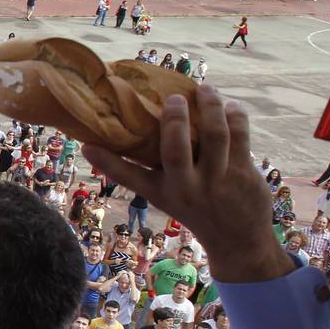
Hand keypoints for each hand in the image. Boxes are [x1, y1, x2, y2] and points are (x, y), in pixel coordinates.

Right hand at [84, 86, 288, 282]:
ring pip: (215, 135)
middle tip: (174, 98)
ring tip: (205, 89)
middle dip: (174, 119)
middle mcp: (186, 186)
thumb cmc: (194, 208)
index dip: (106, 161)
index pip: (129, 177)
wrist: (237, 238)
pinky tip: (230, 106)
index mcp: (162, 191)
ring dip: (211, 106)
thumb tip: (106, 145)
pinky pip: (239, 136)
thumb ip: (144, 170)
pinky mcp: (243, 173)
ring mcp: (217, 180)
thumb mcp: (165, 195)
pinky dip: (235, 116)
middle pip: (176, 149)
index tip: (86, 145)